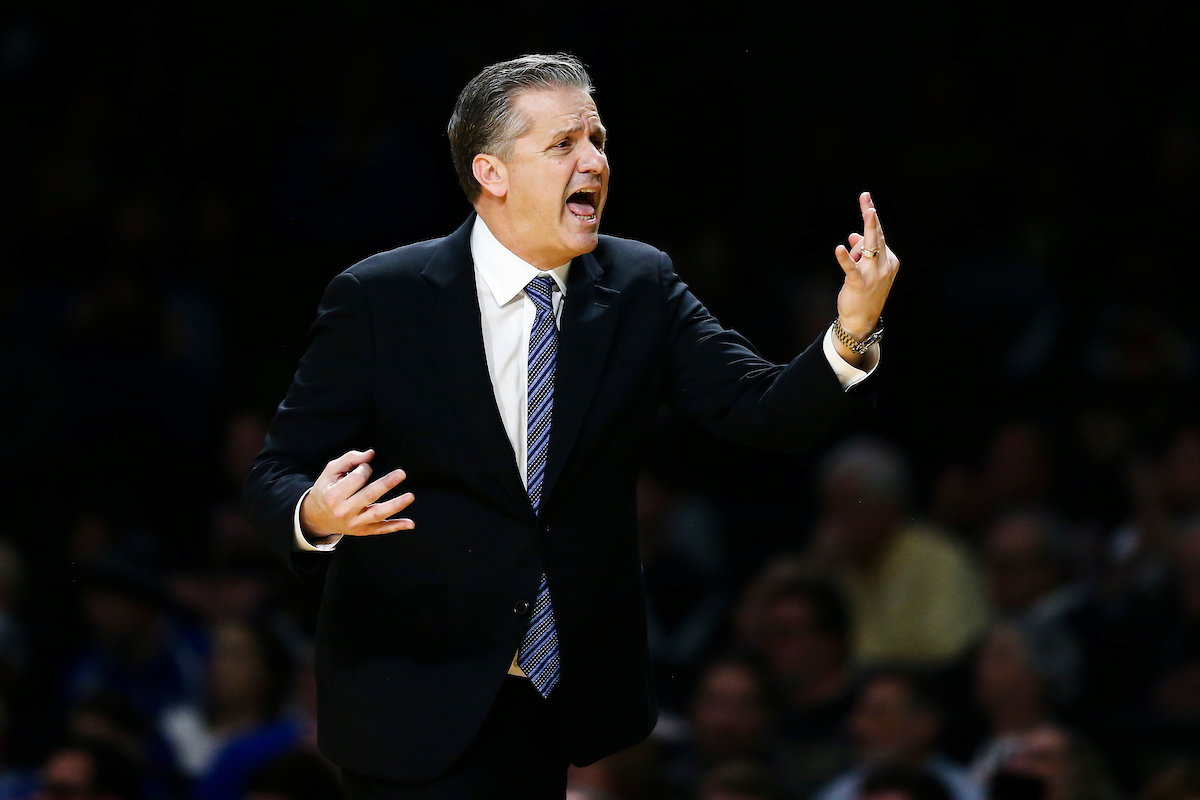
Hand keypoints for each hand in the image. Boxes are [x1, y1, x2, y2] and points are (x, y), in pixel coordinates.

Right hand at [299, 449, 413, 540]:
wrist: (317, 517)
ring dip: (396, 505)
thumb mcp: (331, 472)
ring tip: (410, 496)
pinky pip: (381, 529)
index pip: (356, 479)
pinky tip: (410, 524)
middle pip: (369, 495)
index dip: (364, 469)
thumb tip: (371, 454)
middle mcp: (344, 511)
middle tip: (401, 473)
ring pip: (378, 514)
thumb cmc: (326, 489)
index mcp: (333, 495)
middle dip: (386, 484)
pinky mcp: (362, 531)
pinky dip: (396, 527)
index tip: (364, 467)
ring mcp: (354, 523)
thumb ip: (350, 459)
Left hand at [834, 192, 899, 342]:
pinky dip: (845, 258)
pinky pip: (851, 268)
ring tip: (869, 211)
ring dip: (870, 228)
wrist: (861, 319)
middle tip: (866, 197)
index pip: (878, 237)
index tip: (866, 200)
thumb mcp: (866, 270)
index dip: (869, 221)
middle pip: (877, 236)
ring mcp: (874, 275)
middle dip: (872, 216)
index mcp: (889, 260)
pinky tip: (839, 249)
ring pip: (871, 246)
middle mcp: (885, 265)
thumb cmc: (864, 292)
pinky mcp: (859, 284)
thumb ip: (861, 251)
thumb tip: (853, 235)